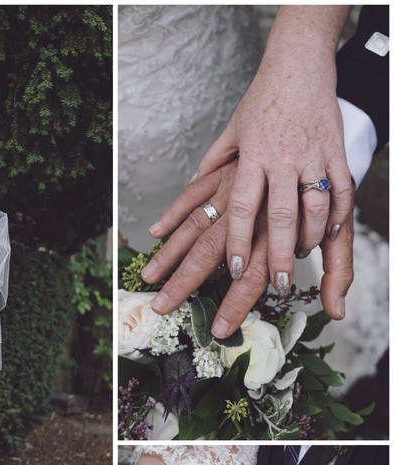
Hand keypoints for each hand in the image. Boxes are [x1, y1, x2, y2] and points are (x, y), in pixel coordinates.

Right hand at [144, 160, 351, 337]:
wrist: (312, 108)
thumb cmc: (329, 180)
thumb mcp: (341, 224)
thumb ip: (339, 269)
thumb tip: (338, 312)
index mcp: (279, 228)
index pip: (253, 275)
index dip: (235, 304)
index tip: (219, 328)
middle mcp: (252, 210)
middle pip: (212, 252)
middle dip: (185, 282)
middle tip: (163, 306)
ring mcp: (234, 188)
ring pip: (197, 225)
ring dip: (170, 252)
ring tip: (150, 277)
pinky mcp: (224, 169)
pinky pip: (194, 192)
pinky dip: (173, 212)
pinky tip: (156, 231)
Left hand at [187, 7, 352, 293]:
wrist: (299, 66)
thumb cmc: (261, 102)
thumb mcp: (229, 133)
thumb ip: (211, 167)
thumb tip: (187, 195)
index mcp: (252, 157)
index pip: (243, 207)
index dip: (238, 240)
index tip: (234, 269)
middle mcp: (283, 159)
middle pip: (279, 216)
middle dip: (276, 255)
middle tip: (274, 285)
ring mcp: (313, 158)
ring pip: (314, 209)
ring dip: (307, 242)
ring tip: (297, 264)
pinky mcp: (336, 154)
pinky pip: (340, 192)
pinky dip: (336, 217)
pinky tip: (328, 237)